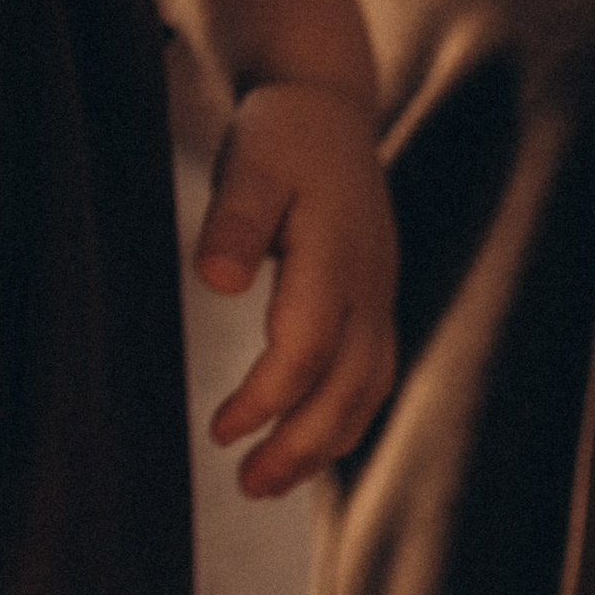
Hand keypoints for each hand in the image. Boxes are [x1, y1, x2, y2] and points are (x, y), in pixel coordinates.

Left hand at [194, 80, 397, 499]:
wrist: (329, 109)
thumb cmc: (281, 136)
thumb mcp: (248, 163)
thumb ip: (233, 221)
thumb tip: (216, 282)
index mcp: (335, 254)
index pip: (307, 348)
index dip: (267, 399)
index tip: (220, 430)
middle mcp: (367, 285)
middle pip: (348, 387)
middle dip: (301, 445)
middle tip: (248, 485)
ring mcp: (379, 295)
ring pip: (367, 389)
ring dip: (324, 443)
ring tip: (270, 481)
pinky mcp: (376, 301)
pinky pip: (372, 374)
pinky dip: (343, 418)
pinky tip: (308, 442)